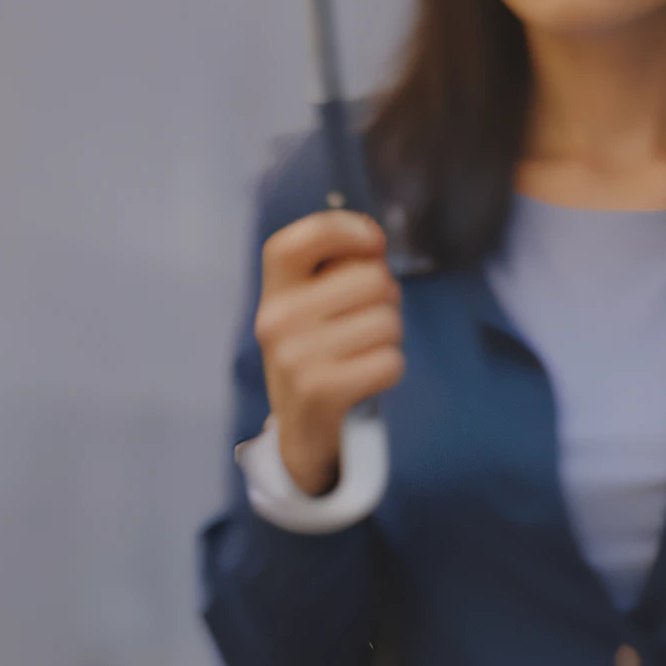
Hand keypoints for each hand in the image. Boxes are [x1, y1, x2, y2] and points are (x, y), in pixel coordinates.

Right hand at [255, 208, 405, 495]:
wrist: (301, 436)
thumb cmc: (316, 359)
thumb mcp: (308, 309)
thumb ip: (335, 270)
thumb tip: (374, 242)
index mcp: (275, 290)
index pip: (310, 235)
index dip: (350, 229)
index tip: (372, 245)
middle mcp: (278, 318)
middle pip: (373, 278)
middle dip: (385, 299)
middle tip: (366, 324)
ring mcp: (296, 356)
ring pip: (387, 320)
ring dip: (389, 339)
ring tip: (364, 354)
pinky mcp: (321, 391)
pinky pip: (390, 361)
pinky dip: (389, 370)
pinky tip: (366, 380)